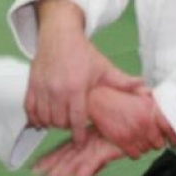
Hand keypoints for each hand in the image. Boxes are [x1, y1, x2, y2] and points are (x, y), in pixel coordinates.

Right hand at [25, 1, 144, 142]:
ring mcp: (42, 87)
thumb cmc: (82, 52)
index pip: (76, 121)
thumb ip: (123, 81)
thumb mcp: (104, 67)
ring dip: (52, 123)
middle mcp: (58, 89)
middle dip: (66, 127)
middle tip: (72, 123)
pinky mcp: (31, 85)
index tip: (80, 141)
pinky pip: (30, 110)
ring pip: (45, 118)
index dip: (78, 135)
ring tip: (60, 119)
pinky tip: (43, 117)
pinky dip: (35, 117)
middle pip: (59, 123)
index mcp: (77, 87)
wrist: (59, 34)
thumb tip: (146, 89)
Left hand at [33, 127, 124, 175]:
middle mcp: (86, 143)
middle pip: (63, 157)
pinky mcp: (105, 150)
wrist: (140, 114)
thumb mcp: (108, 143)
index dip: (48, 159)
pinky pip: (92, 164)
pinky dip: (83, 175)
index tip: (35, 168)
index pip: (63, 150)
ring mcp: (94, 146)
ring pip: (72, 163)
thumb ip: (97, 159)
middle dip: (49, 170)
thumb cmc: (125, 124)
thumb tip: (87, 175)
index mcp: (85, 139)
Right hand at [88, 86, 175, 159]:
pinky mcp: (123, 141)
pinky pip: (136, 155)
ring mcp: (134, 133)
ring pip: (147, 150)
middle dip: (156, 141)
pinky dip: (135, 151)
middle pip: (159, 143)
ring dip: (145, 146)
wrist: (97, 99)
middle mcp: (144, 122)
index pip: (171, 129)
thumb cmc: (118, 95)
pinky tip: (131, 143)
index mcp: (150, 109)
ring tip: (139, 138)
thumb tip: (164, 102)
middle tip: (150, 136)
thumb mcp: (138, 92)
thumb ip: (154, 99)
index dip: (175, 137)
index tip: (175, 141)